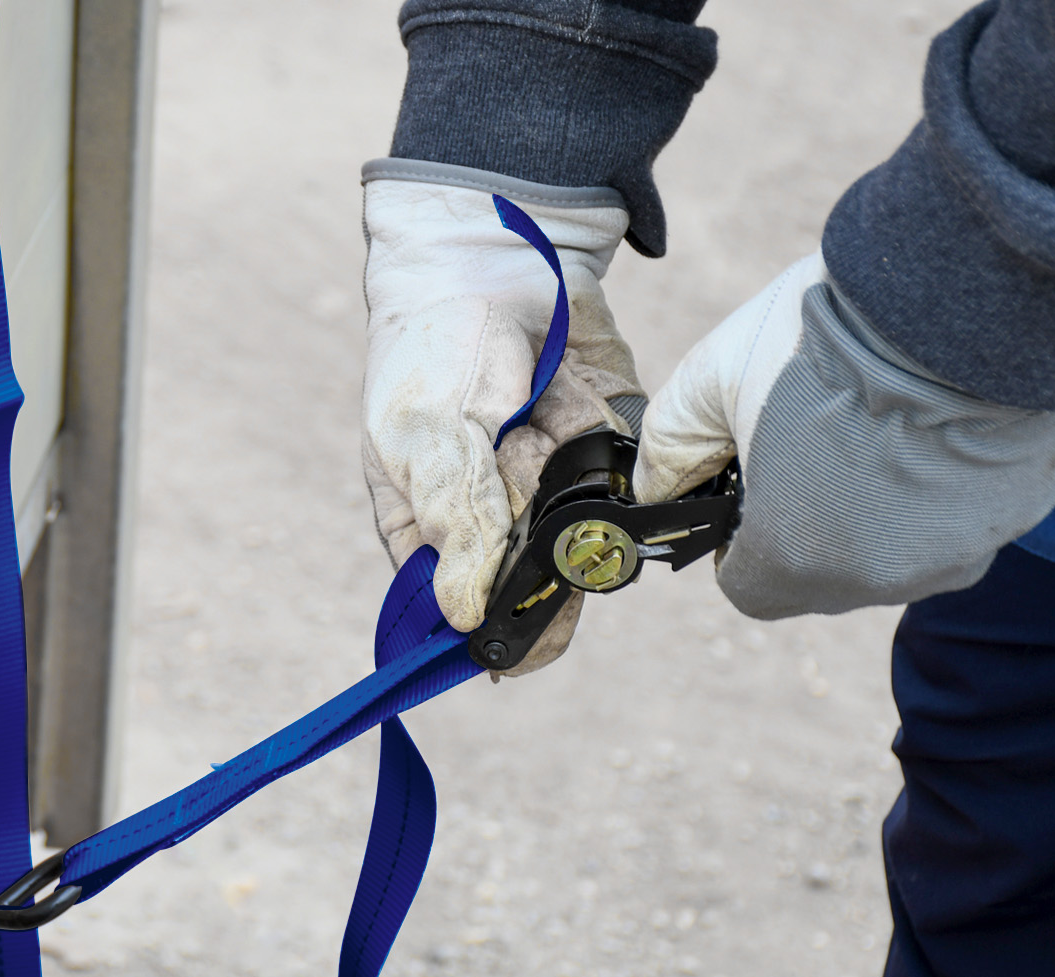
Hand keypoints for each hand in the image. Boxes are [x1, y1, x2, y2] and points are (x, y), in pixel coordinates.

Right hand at [361, 164, 644, 672]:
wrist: (496, 255)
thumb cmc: (434, 345)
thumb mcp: (426, 431)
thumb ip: (452, 516)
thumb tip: (461, 616)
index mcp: (427, 527)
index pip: (460, 609)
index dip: (492, 631)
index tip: (516, 643)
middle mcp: (493, 520)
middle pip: (537, 583)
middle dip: (550, 553)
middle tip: (541, 501)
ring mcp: (553, 488)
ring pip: (589, 537)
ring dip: (578, 489)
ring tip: (544, 415)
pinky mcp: (607, 453)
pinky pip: (628, 483)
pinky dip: (614, 451)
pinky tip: (577, 397)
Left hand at [633, 252, 1054, 618]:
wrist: (956, 294)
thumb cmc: (826, 336)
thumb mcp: (711, 378)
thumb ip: (669, 448)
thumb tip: (656, 487)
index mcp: (793, 557)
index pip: (748, 586)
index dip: (738, 542)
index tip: (748, 489)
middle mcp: (875, 577)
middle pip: (820, 574)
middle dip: (804, 521)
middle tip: (809, 444)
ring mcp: (949, 554)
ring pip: (889, 553)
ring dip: (870, 509)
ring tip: (870, 428)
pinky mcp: (1005, 521)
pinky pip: (950, 525)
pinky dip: (930, 492)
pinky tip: (923, 430)